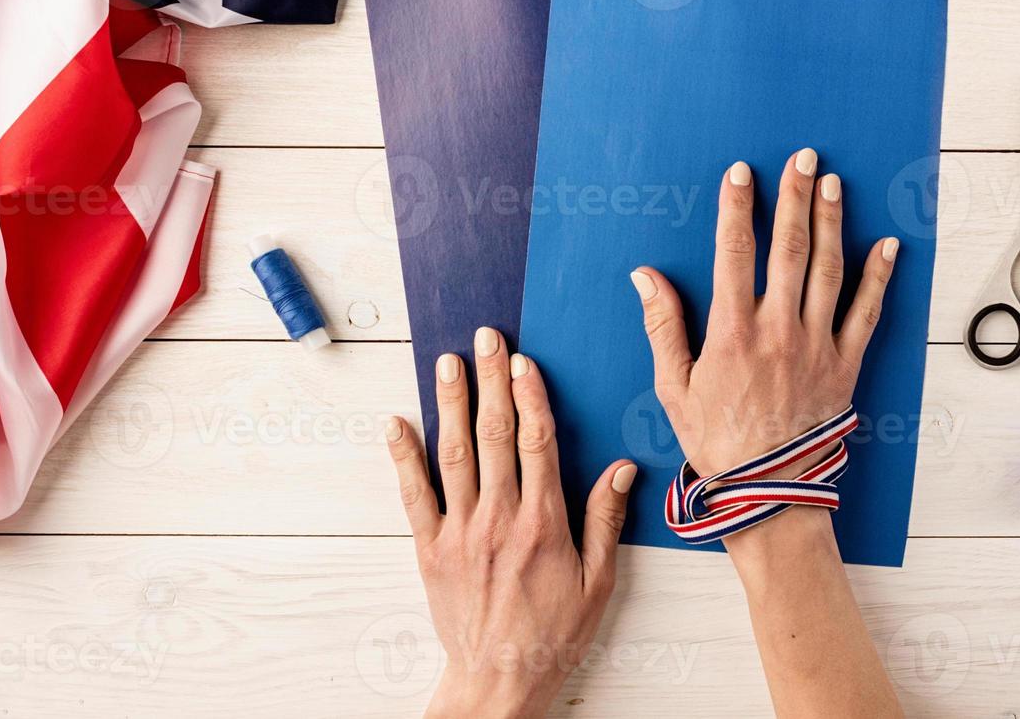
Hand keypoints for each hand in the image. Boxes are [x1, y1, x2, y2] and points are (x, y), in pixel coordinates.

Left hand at [387, 327, 637, 717]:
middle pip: (495, 435)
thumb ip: (606, 520)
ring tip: (448, 362)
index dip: (530, 396)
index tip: (524, 361)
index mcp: (544, 523)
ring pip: (454, 454)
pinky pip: (414, 494)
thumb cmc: (555, 633)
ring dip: (451, 403)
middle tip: (486, 339)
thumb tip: (622, 469)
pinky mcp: (431, 549)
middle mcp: (500, 519)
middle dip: (491, 381)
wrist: (501, 680)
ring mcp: (461, 532)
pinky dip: (403, 456)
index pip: (537, 442)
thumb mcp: (600, 581)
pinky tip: (396, 423)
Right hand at [630, 150, 905, 716]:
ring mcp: (817, 345)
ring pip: (828, 270)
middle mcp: (778, 329)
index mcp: (732, 331)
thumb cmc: (715, 441)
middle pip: (788, 249)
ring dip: (832, 223)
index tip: (741, 173)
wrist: (767, 492)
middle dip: (793, 198)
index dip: (737, 208)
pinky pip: (867, 313)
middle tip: (802, 159)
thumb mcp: (672, 387)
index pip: (734, 253)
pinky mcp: (846, 365)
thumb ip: (662, 325)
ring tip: (833, 184)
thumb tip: (644, 275)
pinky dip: (879, 277)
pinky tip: (888, 246)